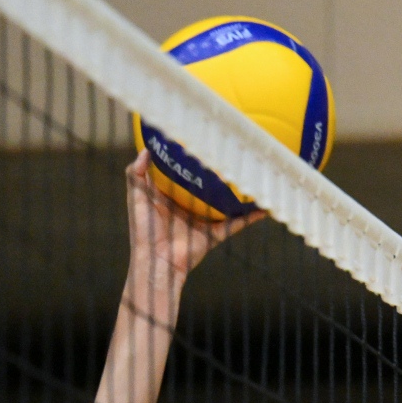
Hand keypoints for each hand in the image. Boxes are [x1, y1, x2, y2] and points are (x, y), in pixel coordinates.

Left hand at [124, 152, 260, 284]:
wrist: (157, 260)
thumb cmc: (144, 230)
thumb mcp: (136, 198)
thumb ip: (135, 174)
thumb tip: (146, 150)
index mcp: (171, 197)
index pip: (183, 175)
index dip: (190, 162)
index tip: (199, 143)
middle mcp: (189, 207)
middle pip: (208, 188)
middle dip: (219, 175)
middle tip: (231, 156)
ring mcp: (204, 220)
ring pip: (226, 204)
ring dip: (239, 194)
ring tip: (253, 177)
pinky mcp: (215, 234)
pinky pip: (237, 223)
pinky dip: (251, 217)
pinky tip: (265, 207)